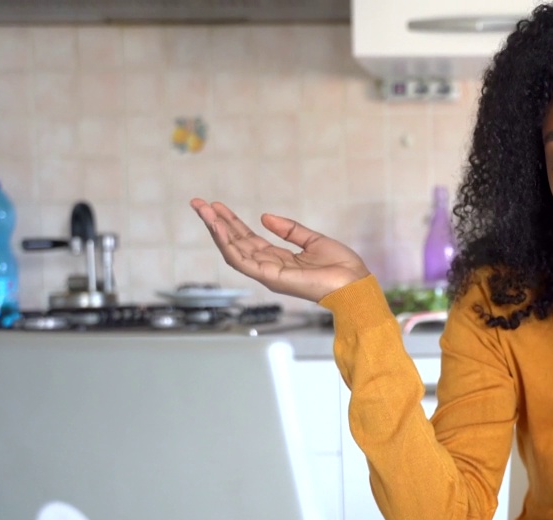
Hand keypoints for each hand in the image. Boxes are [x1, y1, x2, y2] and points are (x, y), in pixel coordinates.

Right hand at [190, 199, 371, 302]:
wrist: (354, 283)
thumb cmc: (341, 267)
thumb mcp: (313, 240)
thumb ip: (289, 229)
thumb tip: (264, 216)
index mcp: (279, 259)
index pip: (248, 239)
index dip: (231, 222)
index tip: (216, 206)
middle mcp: (269, 267)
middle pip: (235, 243)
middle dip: (216, 223)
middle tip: (198, 204)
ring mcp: (267, 274)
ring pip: (233, 251)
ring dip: (216, 230)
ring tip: (202, 211)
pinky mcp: (270, 277)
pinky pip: (242, 260)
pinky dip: (227, 243)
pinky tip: (217, 227)